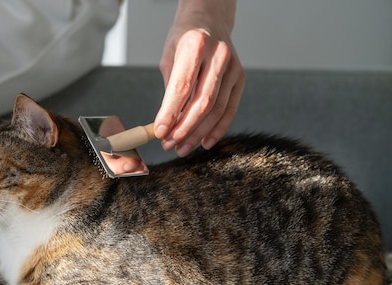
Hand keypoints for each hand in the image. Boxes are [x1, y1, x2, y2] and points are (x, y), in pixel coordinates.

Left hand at [154, 0, 244, 156]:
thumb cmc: (185, 38)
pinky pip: (230, 108)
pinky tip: (204, 142)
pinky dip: (217, 129)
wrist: (209, 20)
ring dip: (198, 133)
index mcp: (195, 45)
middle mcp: (218, 55)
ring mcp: (233, 66)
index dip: (170, 113)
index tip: (160, 132)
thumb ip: (170, 89)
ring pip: (217, 109)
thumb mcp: (169, 57)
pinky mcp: (240, 77)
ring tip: (182, 148)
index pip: (182, 86)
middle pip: (202, 102)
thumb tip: (166, 124)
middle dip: (184, 129)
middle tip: (169, 145)